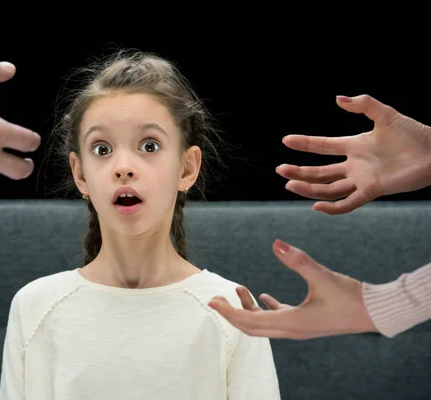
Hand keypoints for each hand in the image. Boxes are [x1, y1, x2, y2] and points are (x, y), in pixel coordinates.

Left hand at [207, 239, 377, 339]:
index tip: (211, 301)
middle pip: (252, 328)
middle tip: (215, 299)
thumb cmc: (352, 297)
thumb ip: (298, 260)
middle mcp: (292, 330)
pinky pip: (278, 319)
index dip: (228, 312)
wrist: (376, 311)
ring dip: (248, 309)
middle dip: (232, 314)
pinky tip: (263, 297)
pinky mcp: (307, 322)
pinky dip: (265, 309)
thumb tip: (276, 243)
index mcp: (292, 323)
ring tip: (239, 289)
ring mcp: (299, 328)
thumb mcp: (323, 276)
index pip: (250, 322)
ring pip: (264, 324)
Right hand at [278, 94, 430, 214]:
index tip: (286, 140)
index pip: (322, 146)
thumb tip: (337, 99)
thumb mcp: (386, 114)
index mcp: (354, 145)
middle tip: (280, 170)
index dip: (304, 143)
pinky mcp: (372, 191)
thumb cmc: (415, 133)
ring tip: (289, 185)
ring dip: (307, 188)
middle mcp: (354, 164)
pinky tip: (316, 206)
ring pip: (327, 188)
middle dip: (298, 171)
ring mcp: (361, 179)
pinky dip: (332, 207)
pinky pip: (348, 203)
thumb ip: (363, 104)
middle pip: (319, 171)